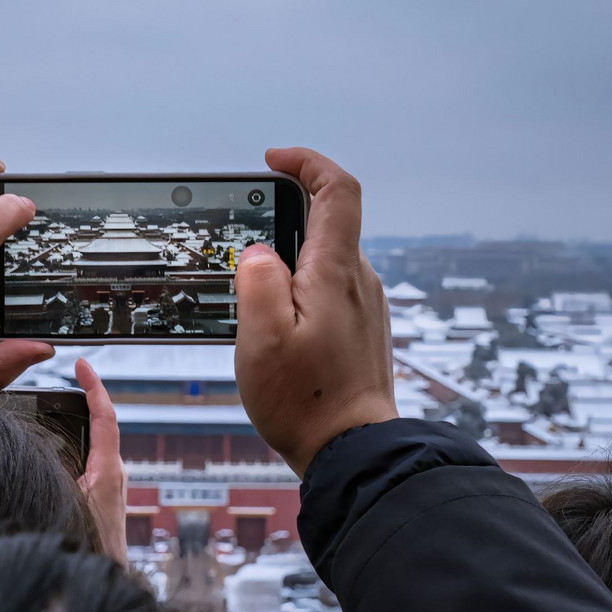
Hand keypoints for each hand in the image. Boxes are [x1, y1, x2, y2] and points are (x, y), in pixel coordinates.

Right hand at [75, 358, 127, 565]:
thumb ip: (56, 477)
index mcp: (108, 469)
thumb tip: (31, 453)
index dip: (94, 386)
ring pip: (99, 439)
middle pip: (104, 422)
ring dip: (85, 416)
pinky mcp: (104, 493)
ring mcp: (111, 483)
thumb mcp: (68, 508)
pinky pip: (95, 454)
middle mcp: (114, 472)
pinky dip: (82, 438)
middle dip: (89, 395)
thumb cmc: (90, 550)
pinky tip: (65, 439)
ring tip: (68, 396)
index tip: (82, 365)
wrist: (107, 580)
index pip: (105, 416)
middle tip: (73, 374)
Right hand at [234, 147, 397, 476]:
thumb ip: (257, 282)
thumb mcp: (261, 340)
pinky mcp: (362, 328)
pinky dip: (302, 283)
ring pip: (327, 257)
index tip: (274, 160)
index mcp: (335, 272)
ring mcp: (365, 305)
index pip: (337, 191)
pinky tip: (278, 319)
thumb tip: (258, 251)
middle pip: (330, 220)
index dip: (307, 163)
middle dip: (287, 211)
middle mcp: (359, 281)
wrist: (355, 452)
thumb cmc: (306, 402)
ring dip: (291, 254)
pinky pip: (331, 286)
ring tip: (254, 290)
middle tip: (246, 231)